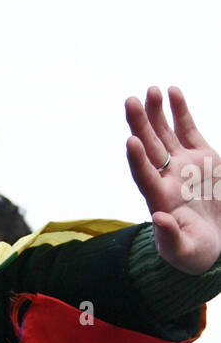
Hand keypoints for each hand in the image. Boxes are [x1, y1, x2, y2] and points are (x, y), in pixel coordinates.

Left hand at [125, 86, 220, 273]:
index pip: (144, 175)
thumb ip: (171, 237)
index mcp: (159, 199)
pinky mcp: (202, 157)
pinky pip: (187, 129)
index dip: (137, 160)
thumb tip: (158, 219)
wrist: (214, 243)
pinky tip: (173, 91)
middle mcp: (167, 177)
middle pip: (149, 147)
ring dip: (157, 112)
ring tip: (151, 90)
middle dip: (140, 124)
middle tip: (130, 101)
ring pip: (165, 134)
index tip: (130, 142)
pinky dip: (180, 111)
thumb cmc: (194, 253)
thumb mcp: (184, 251)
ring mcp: (183, 165)